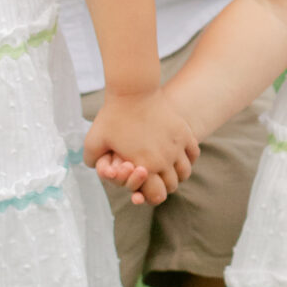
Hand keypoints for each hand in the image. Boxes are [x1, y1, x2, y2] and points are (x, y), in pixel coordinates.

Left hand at [85, 91, 197, 206]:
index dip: (151, 195)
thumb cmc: (112, 116)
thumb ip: (92, 161)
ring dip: (177, 173)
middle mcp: (164, 160)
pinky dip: (188, 158)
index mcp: (144, 166)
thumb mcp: (93, 141)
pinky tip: (179, 154)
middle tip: (156, 179)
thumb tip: (99, 170)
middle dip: (163, 185)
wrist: (132, 91)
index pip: (157, 195)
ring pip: (185, 171)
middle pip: (172, 185)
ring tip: (168, 168)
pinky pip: (194, 154)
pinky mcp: (184, 132)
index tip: (146, 187)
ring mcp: (177, 146)